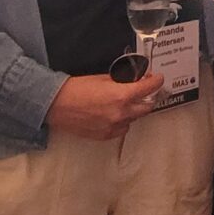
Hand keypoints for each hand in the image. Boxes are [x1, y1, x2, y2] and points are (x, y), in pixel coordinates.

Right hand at [46, 72, 164, 139]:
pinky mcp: (105, 136)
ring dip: (133, 110)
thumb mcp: (103, 78)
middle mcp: (121, 113)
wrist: (56, 105)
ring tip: (124, 102)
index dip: (156, 81)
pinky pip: (122, 129)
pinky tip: (114, 114)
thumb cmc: (77, 88)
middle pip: (147, 107)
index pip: (149, 89)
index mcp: (122, 96)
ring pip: (134, 119)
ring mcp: (114, 127)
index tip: (157, 78)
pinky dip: (122, 121)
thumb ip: (123, 81)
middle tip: (144, 91)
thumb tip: (137, 80)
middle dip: (148, 97)